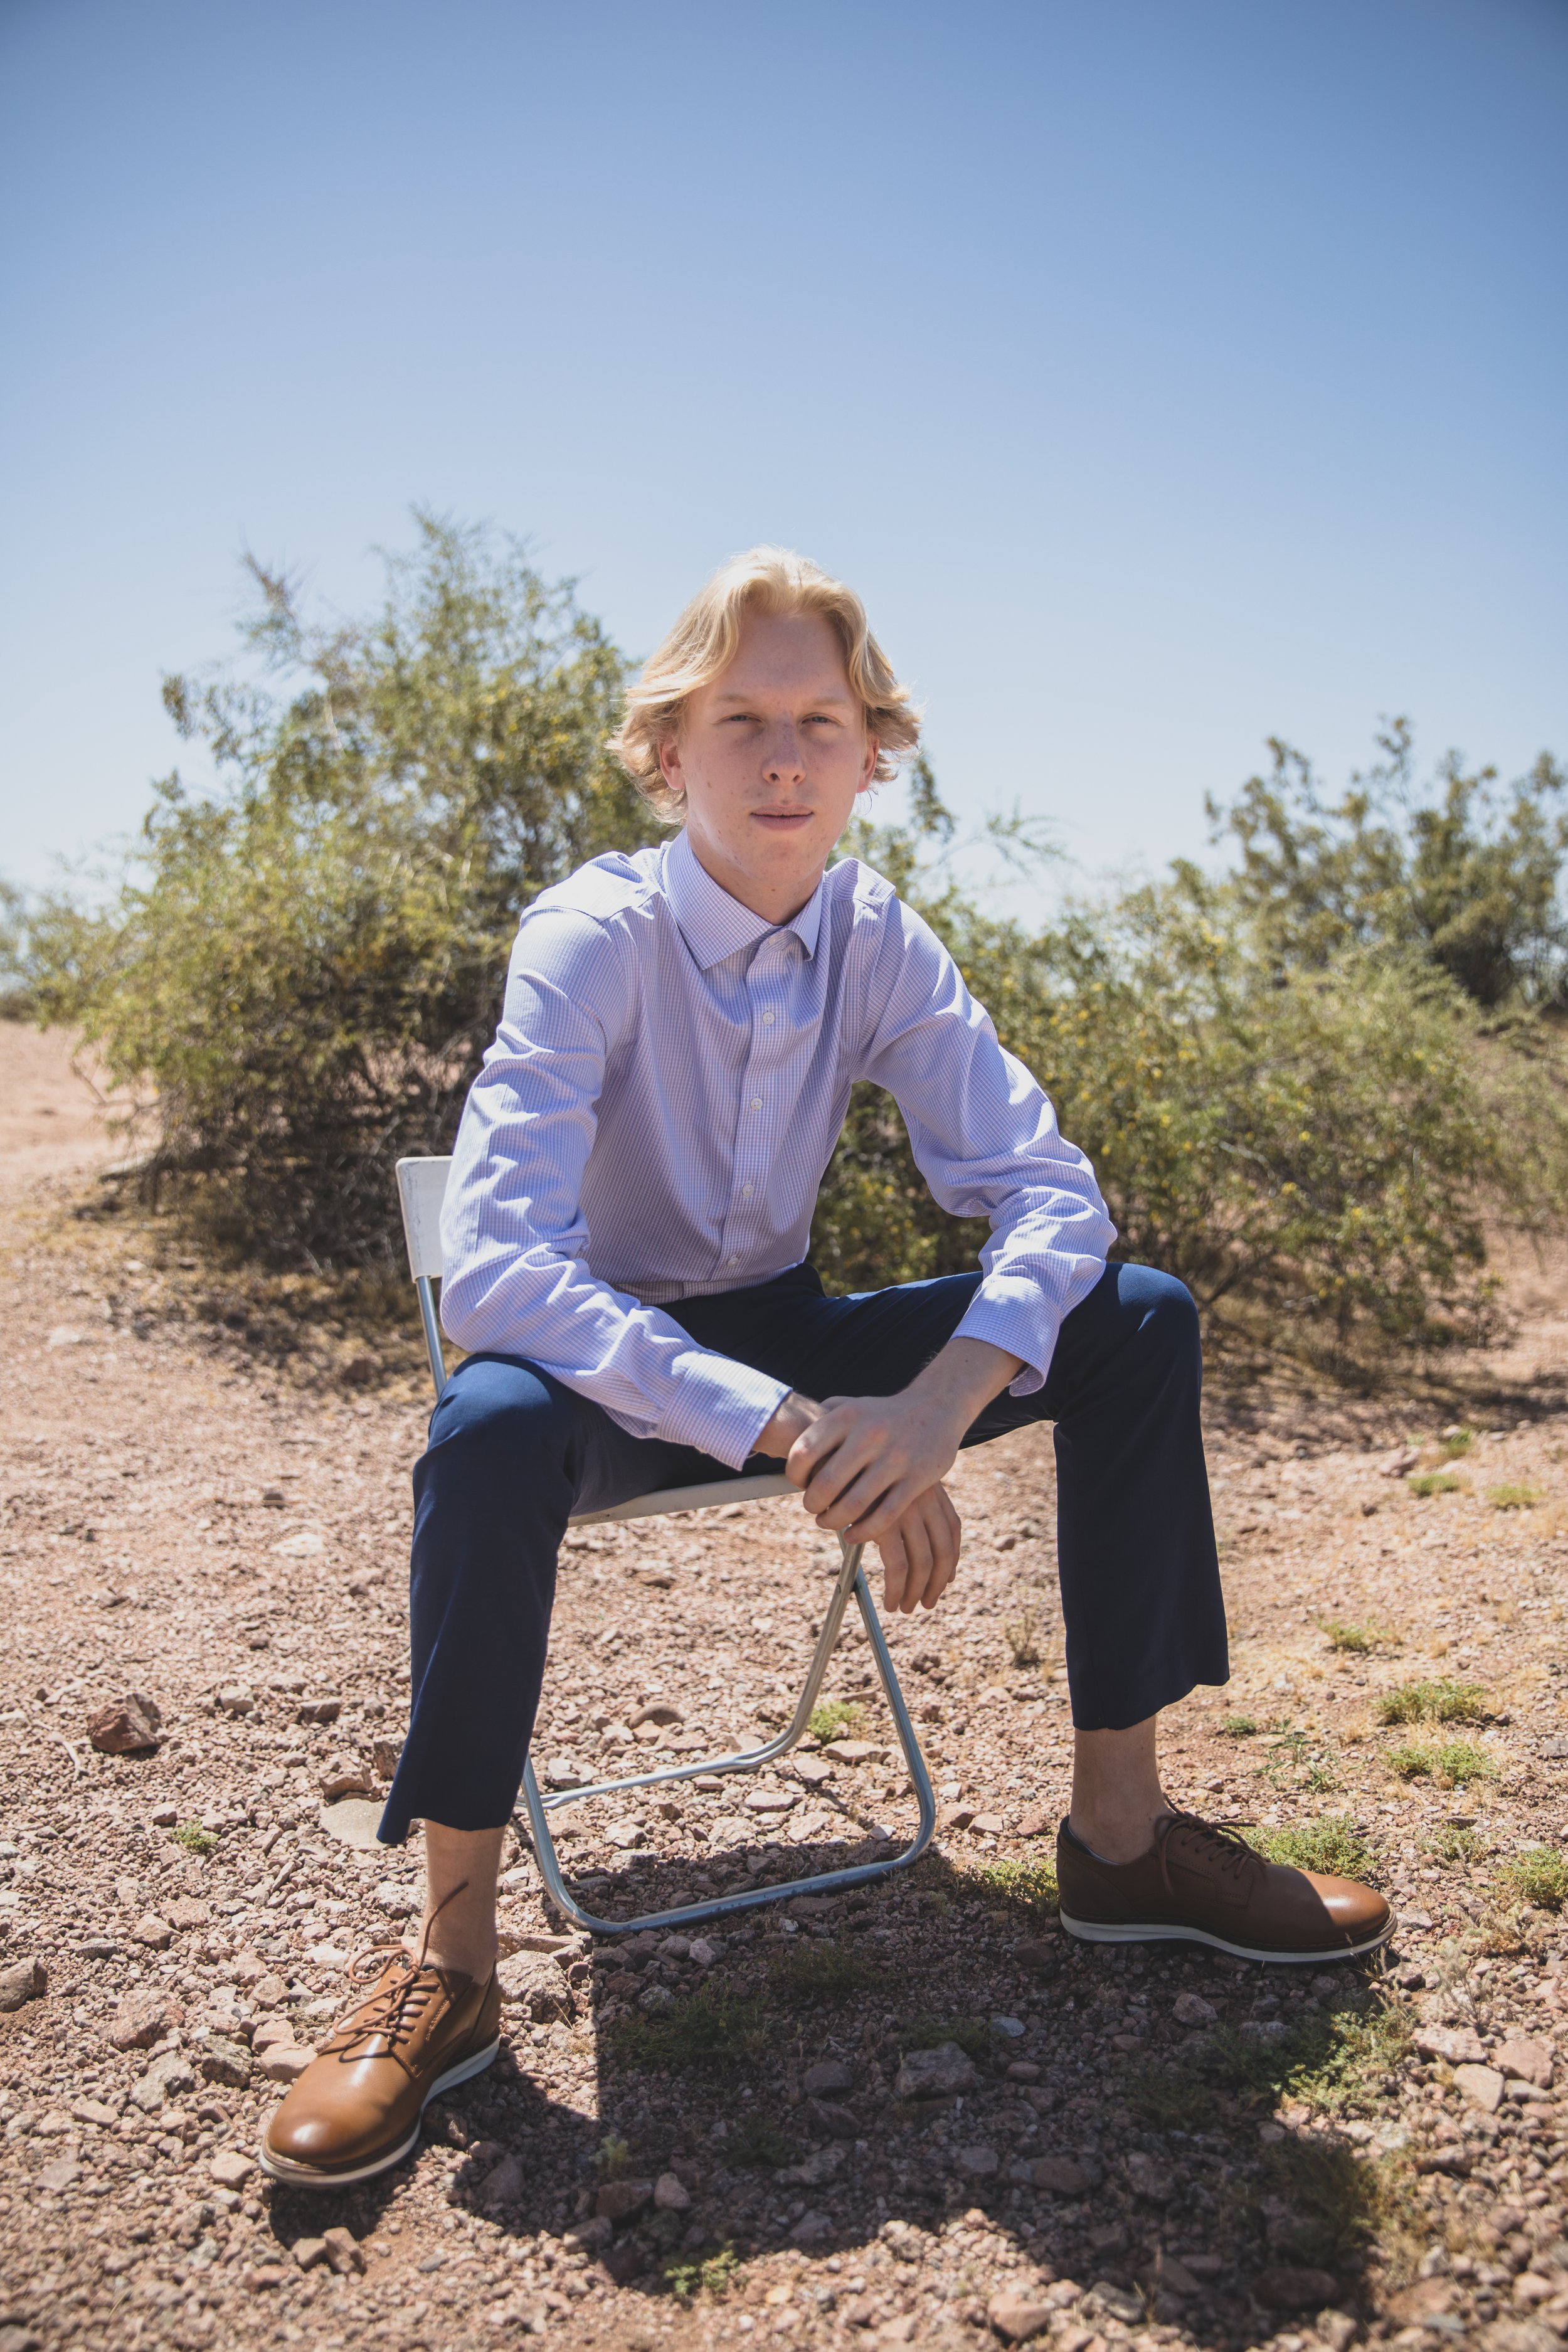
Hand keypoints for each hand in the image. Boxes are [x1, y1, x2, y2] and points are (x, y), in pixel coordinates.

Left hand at [752, 1338, 1021, 1612]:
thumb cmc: (882, 1414)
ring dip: (834, 1520)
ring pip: (853, 1505)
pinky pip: (883, 1517)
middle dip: (812, 1503)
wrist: (936, 1407)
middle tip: (812, 1508)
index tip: (798, 1482)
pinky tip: (852, 1534)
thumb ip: (820, 1418)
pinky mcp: (917, 1480)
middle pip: (825, 1484)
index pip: (804, 1452)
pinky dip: (862, 1532)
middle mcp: (870, 1435)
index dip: (794, 1475)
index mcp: (847, 1416)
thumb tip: (780, 1427)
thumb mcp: (851, 1406)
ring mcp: (896, 1458)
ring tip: (829, 1521)